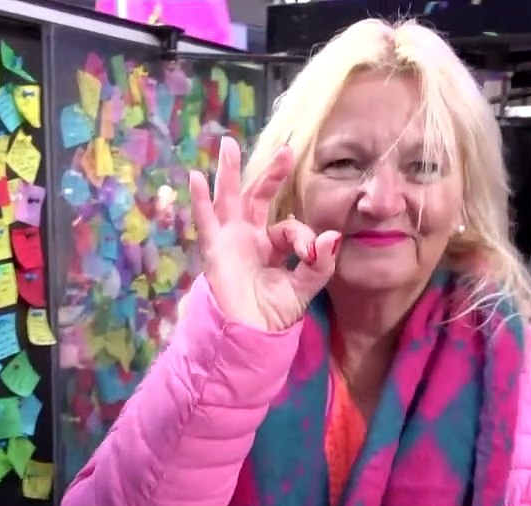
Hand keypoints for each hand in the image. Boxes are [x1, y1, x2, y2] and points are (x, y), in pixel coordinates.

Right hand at [189, 137, 341, 331]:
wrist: (252, 337)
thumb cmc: (274, 315)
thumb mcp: (304, 286)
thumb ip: (319, 263)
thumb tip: (333, 237)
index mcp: (270, 246)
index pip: (290, 227)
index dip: (304, 236)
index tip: (313, 253)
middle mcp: (248, 238)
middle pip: (258, 197)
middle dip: (271, 174)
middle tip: (287, 149)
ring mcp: (230, 241)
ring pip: (229, 199)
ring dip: (229, 172)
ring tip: (227, 143)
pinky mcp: (215, 251)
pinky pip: (206, 222)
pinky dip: (201, 200)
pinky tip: (197, 178)